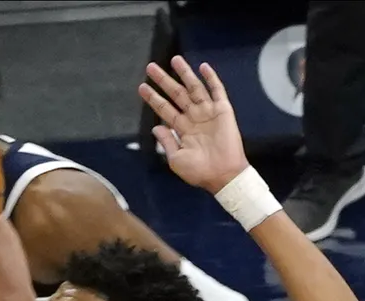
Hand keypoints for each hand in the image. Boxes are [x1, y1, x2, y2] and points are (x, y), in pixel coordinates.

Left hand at [138, 57, 248, 193]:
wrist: (222, 176)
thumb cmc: (199, 172)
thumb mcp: (176, 159)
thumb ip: (166, 141)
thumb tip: (155, 127)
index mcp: (182, 129)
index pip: (164, 109)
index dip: (153, 98)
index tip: (141, 87)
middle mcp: (194, 118)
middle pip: (176, 94)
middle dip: (163, 81)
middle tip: (150, 67)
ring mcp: (208, 113)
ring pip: (194, 88)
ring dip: (184, 74)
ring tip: (174, 59)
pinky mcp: (223, 111)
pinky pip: (217, 91)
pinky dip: (211, 79)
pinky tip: (203, 67)